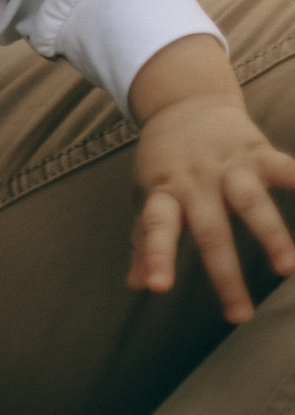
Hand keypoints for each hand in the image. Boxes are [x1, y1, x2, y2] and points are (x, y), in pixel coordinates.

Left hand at [127, 39, 294, 322]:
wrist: (183, 98)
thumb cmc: (167, 160)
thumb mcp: (148, 191)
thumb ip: (145, 237)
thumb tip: (136, 283)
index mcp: (166, 191)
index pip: (156, 224)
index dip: (155, 254)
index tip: (157, 286)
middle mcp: (196, 180)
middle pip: (210, 229)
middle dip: (225, 274)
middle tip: (239, 316)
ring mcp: (228, 165)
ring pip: (251, 201)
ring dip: (270, 234)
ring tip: (286, 268)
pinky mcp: (257, 151)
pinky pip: (286, 169)